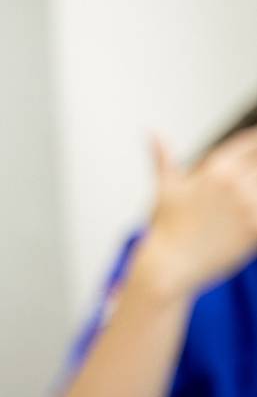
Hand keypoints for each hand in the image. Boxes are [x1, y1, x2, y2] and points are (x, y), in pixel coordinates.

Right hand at [136, 129, 256, 296]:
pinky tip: (247, 219)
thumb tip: (151, 131)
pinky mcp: (255, 228)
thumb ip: (163, 156)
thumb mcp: (166, 187)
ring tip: (244, 201)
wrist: (170, 265)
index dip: (255, 143)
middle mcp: (235, 183)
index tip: (254, 150)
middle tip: (245, 187)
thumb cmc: (166, 226)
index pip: (251, 142)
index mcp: (215, 169)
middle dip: (255, 169)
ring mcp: (248, 206)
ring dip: (256, 190)